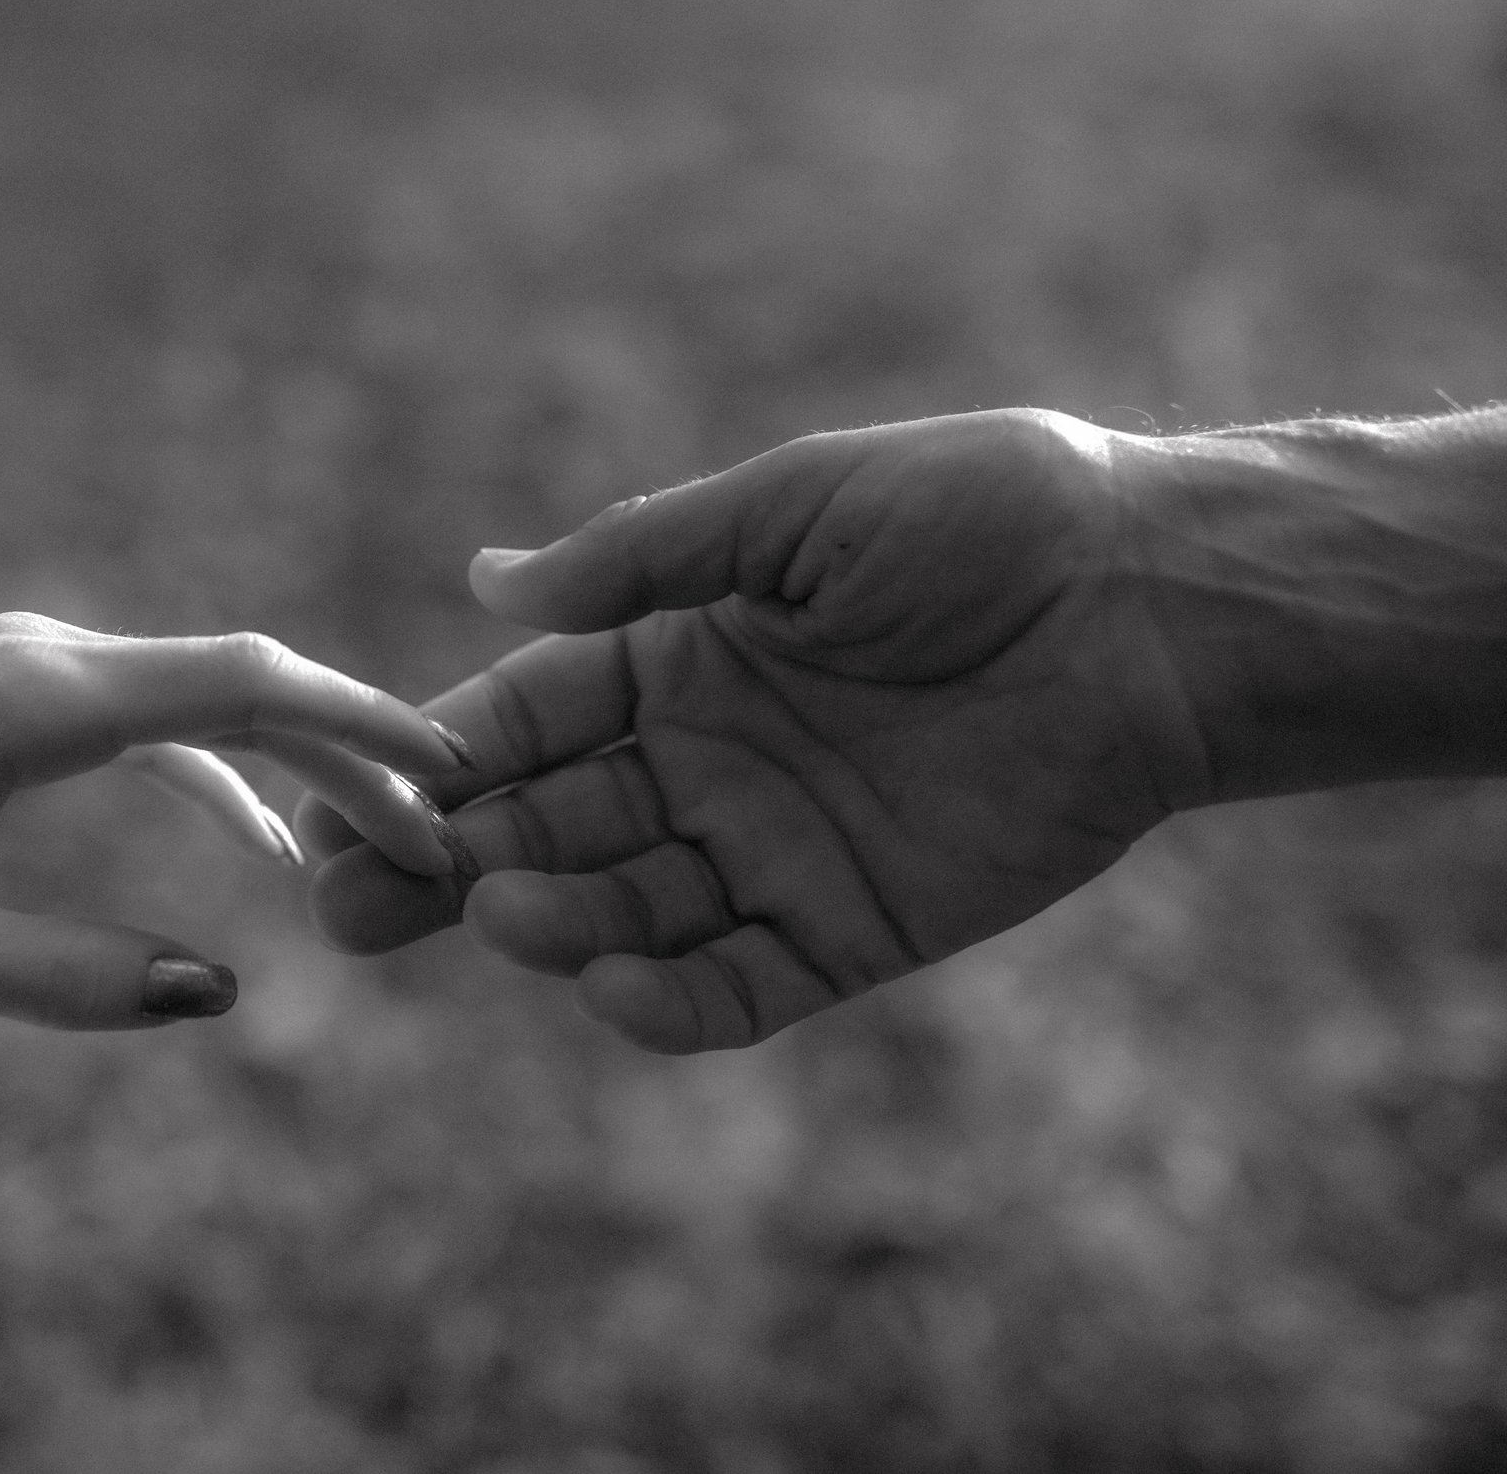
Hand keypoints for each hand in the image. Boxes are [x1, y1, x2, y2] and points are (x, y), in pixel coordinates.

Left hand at [0, 614, 473, 1029]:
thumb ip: (66, 979)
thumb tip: (222, 989)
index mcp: (40, 706)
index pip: (248, 686)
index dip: (363, 724)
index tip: (454, 768)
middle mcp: (48, 659)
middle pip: (250, 684)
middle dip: (356, 755)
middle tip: (446, 838)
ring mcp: (26, 663)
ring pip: (206, 695)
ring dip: (298, 760)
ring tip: (378, 840)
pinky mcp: (4, 687)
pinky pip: (148, 714)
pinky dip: (221, 764)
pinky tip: (259, 833)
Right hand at [298, 410, 1208, 1052]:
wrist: (1157, 603)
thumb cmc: (986, 518)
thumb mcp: (798, 505)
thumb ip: (644, 557)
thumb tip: (481, 579)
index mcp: (679, 655)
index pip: (524, 720)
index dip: (434, 758)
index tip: (349, 795)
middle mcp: (707, 761)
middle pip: (545, 828)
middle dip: (444, 864)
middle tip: (350, 903)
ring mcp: (775, 851)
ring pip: (624, 910)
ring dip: (550, 921)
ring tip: (498, 914)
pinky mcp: (855, 927)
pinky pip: (739, 985)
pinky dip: (668, 1001)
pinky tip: (609, 988)